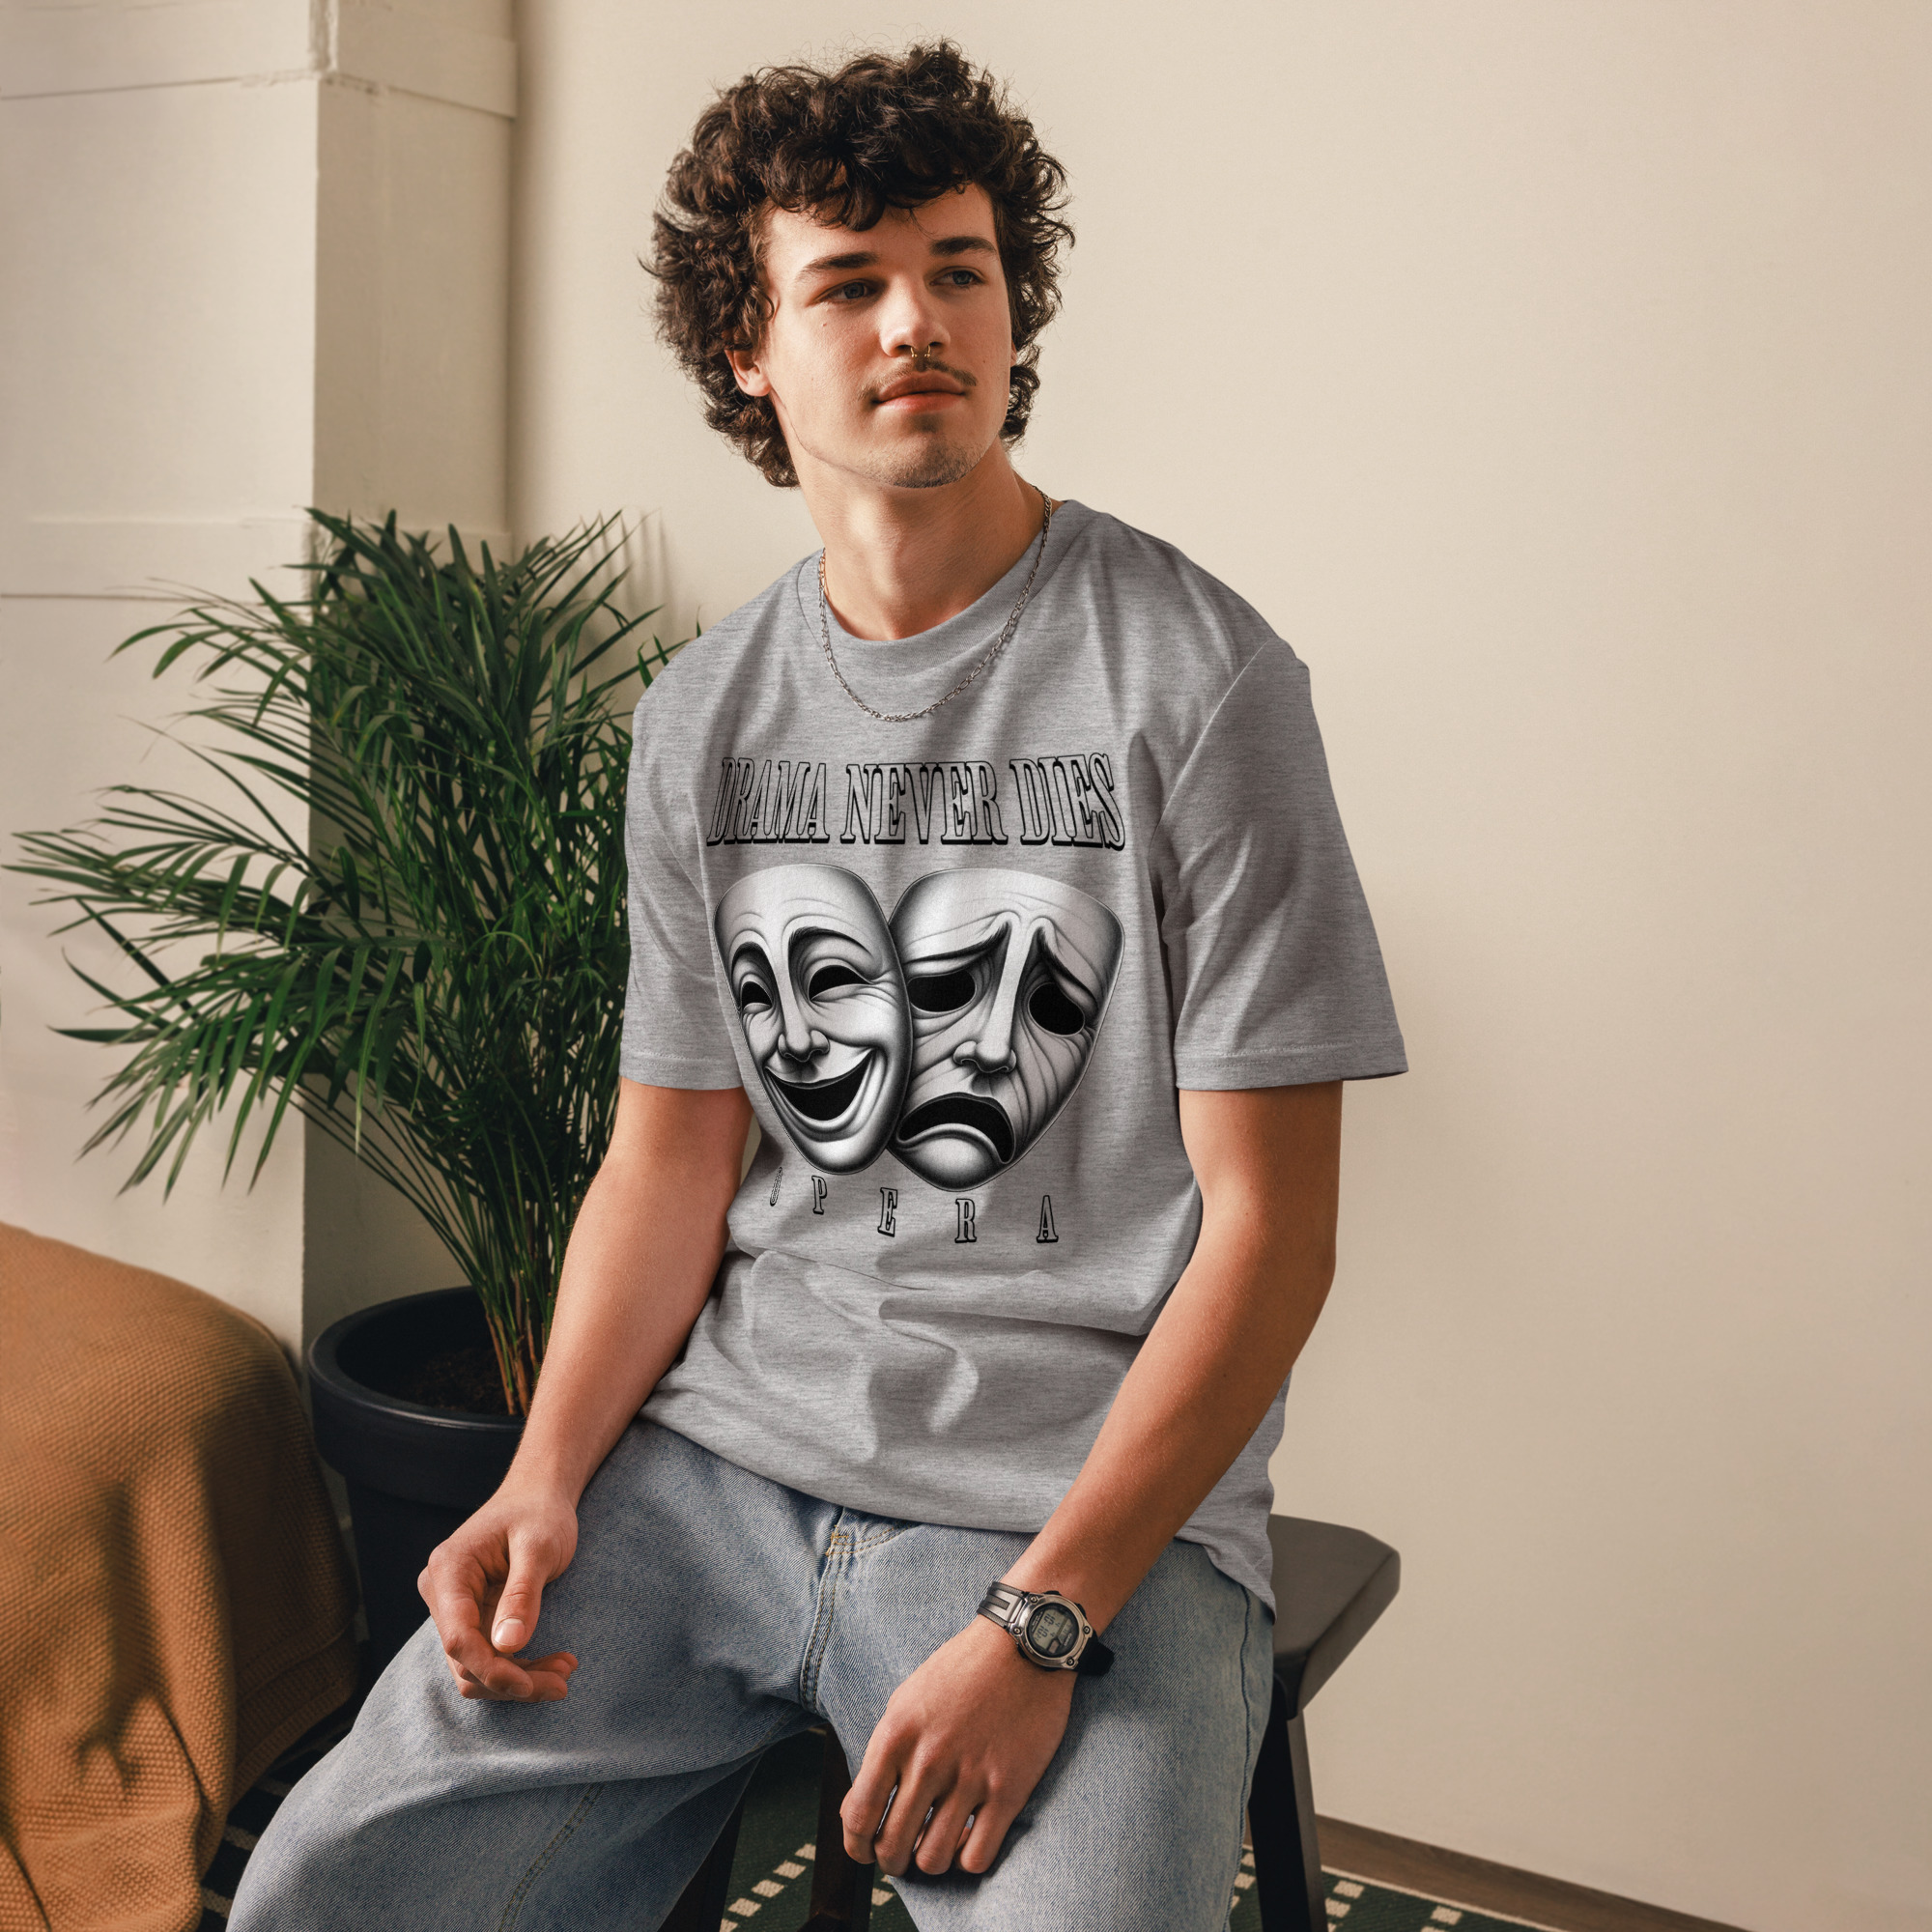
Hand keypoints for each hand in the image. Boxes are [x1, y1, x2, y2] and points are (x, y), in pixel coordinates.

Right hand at [417, 1482, 581, 1701]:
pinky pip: (488, 1658)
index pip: (458, 1638)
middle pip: (464, 1661)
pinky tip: (554, 1664)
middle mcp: (441, 1593)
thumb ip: (522, 1594)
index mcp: (449, 1570)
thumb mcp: (539, 1546)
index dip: (491, 1670)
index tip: (531, 1686)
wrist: (538, 1495)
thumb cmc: (540, 1512)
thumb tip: (507, 1648)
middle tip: (564, 1681)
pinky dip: (519, 1668)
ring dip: (519, 1680)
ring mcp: (453, 1609)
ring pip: (475, 1668)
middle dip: (512, 1681)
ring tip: (565, 1672)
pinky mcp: (472, 1619)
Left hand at [840, 1615, 1076, 1878]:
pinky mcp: (1009, 1790)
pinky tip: (969, 1839)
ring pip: (932, 1860)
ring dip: (928, 1862)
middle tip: (899, 1856)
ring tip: (934, 1846)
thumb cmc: (962, 1671)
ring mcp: (970, 1777)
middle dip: (890, 1861)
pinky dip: (967, 1860)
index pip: (859, 1815)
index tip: (863, 1852)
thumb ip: (883, 1753)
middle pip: (892, 1845)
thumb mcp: (907, 1699)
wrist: (1023, 1644)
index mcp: (897, 1735)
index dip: (856, 1846)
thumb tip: (859, 1810)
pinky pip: (977, 1857)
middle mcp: (929, 1760)